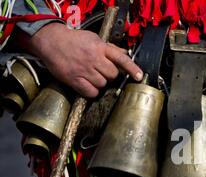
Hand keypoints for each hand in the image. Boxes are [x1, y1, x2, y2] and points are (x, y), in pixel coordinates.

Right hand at [25, 23, 142, 97]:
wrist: (50, 41)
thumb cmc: (73, 40)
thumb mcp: (93, 39)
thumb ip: (109, 48)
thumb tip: (125, 53)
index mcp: (100, 47)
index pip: (120, 58)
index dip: (132, 68)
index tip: (139, 76)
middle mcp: (93, 58)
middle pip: (112, 74)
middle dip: (110, 75)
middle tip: (101, 70)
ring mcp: (84, 70)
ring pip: (103, 84)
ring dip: (100, 82)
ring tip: (91, 75)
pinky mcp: (74, 80)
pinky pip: (91, 92)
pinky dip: (92, 91)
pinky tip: (87, 84)